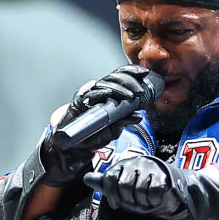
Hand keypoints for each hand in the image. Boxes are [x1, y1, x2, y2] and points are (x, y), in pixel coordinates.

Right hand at [37, 64, 155, 187]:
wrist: (74, 147)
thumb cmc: (92, 136)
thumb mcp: (112, 131)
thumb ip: (124, 122)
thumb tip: (138, 116)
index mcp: (109, 94)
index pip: (122, 77)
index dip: (133, 72)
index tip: (145, 74)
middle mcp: (99, 92)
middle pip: (114, 78)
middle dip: (129, 81)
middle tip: (139, 91)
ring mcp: (88, 96)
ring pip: (104, 84)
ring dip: (118, 88)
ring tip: (129, 96)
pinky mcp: (77, 102)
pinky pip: (87, 94)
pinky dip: (98, 93)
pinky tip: (107, 94)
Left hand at [85, 153, 189, 219]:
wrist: (165, 190)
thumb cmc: (139, 189)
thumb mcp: (119, 187)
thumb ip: (104, 183)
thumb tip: (86, 178)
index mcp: (122, 165)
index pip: (110, 177)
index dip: (111, 194)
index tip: (116, 205)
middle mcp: (135, 162)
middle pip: (124, 185)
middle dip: (129, 199)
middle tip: (135, 201)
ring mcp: (150, 167)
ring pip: (139, 189)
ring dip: (142, 201)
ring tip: (145, 200)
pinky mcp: (164, 175)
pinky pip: (154, 191)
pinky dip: (153, 200)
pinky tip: (154, 199)